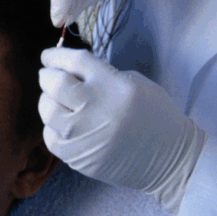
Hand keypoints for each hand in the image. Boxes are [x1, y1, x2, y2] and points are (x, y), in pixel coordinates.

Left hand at [37, 48, 206, 210]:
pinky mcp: (78, 158)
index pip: (74, 61)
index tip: (48, 56)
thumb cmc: (155, 116)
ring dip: (47, 100)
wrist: (169, 159)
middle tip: (49, 76)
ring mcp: (84, 136)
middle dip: (47, 76)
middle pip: (53, 84)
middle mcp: (95, 109)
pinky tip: (62, 123)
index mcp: (112, 86)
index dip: (56, 55)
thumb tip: (70, 71)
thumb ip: (102, 75)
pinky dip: (52, 126)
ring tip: (56, 100)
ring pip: (47, 111)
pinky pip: (51, 137)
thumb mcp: (135, 83)